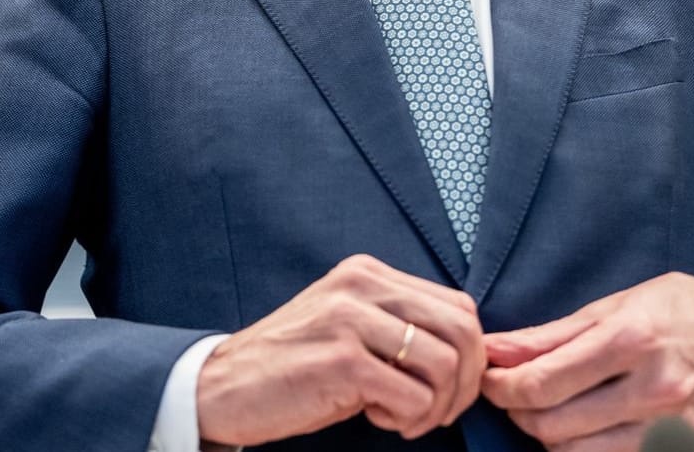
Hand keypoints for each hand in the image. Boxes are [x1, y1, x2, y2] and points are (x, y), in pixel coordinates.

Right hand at [196, 254, 483, 445]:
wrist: (222, 387)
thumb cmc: (292, 367)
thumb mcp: (348, 328)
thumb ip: (397, 326)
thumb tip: (469, 355)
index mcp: (367, 273)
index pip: (459, 306)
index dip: (470, 356)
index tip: (447, 390)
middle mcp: (361, 286)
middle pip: (462, 332)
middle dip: (464, 386)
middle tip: (434, 413)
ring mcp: (350, 319)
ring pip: (446, 366)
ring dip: (435, 408)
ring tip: (401, 417)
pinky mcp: (341, 360)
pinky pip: (415, 397)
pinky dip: (407, 420)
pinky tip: (374, 416)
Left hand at [480, 273, 693, 450]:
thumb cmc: (678, 310)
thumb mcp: (612, 305)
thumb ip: (549, 335)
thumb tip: (496, 351)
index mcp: (629, 340)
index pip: (543, 382)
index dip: (501, 386)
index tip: (488, 378)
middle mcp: (651, 389)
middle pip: (554, 424)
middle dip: (517, 411)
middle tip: (510, 393)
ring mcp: (667, 425)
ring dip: (546, 435)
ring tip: (542, 409)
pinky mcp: (677, 446)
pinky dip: (581, 449)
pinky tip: (576, 427)